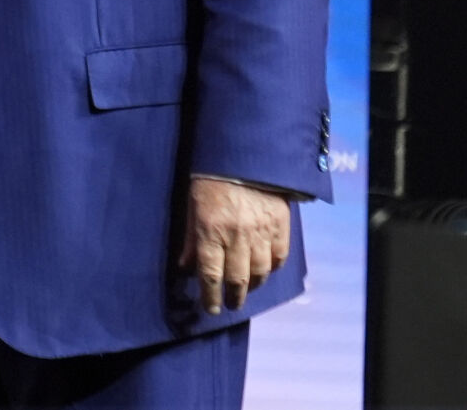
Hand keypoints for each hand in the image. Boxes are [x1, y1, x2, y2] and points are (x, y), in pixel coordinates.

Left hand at [178, 177, 290, 314]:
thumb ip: (190, 240)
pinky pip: (280, 256)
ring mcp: (261, 233)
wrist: (244, 156)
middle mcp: (237, 237)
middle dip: (233, 297)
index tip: (210, 309)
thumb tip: (186, 268)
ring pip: (261, 272)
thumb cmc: (210, 181)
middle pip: (237, 279)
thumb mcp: (192, 208)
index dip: (210, 297)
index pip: (210, 275)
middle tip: (231, 305)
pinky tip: (266, 270)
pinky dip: (273, 268)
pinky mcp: (281, 226)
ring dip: (253, 286)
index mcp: (211, 232)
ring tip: (247, 290)